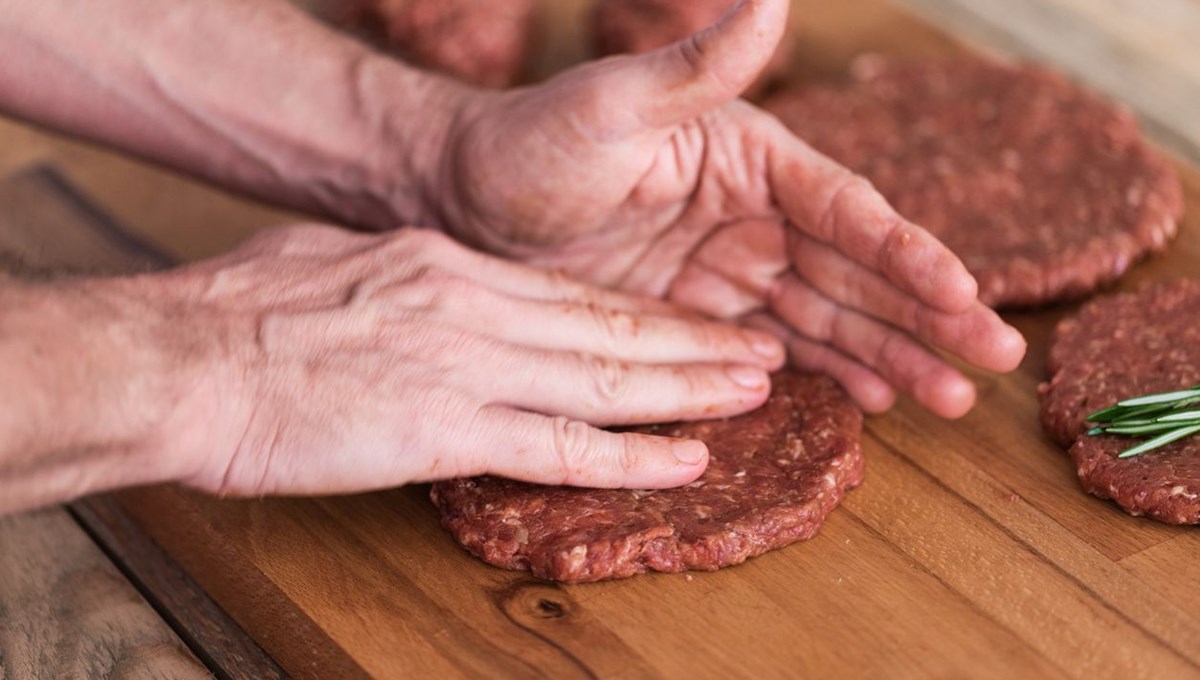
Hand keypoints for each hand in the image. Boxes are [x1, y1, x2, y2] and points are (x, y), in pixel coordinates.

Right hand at [152, 226, 783, 496]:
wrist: (183, 358)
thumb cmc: (233, 313)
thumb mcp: (325, 263)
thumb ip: (387, 273)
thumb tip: (409, 278)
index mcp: (444, 264)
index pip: (569, 293)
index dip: (641, 314)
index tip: (690, 323)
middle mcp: (473, 304)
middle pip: (609, 327)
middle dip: (693, 343)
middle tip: (761, 351)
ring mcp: (467, 365)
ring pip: (605, 380)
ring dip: (688, 389)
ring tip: (754, 392)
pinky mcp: (446, 428)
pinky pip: (561, 446)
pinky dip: (633, 456)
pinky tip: (686, 461)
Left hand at [423, 0, 1025, 417]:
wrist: (464, 205)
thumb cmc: (533, 141)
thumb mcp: (614, 103)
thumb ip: (698, 65)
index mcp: (752, 156)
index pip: (847, 209)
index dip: (907, 252)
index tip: (963, 291)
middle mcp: (754, 215)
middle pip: (856, 271)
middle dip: (926, 314)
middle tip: (996, 356)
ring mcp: (730, 271)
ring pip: (827, 318)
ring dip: (890, 354)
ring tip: (951, 396)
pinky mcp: (696, 317)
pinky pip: (772, 349)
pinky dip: (823, 373)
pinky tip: (871, 400)